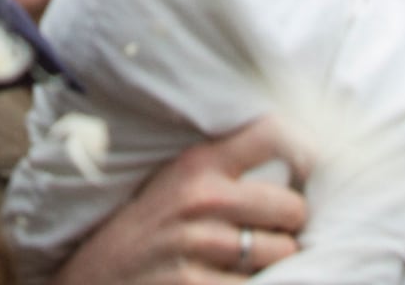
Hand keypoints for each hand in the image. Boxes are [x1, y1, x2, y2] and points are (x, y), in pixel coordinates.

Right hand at [50, 117, 307, 284]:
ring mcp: (199, 245)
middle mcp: (202, 200)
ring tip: (250, 262)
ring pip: (284, 254)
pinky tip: (232, 280)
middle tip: (270, 234)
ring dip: (276, 264)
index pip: (274, 135)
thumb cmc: (149, 229)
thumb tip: (301, 163)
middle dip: (289, 227)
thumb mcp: (177, 182)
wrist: (96, 277)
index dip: (306, 153)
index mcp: (199, 164)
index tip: (308, 173)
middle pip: (294, 208)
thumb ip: (227, 168)